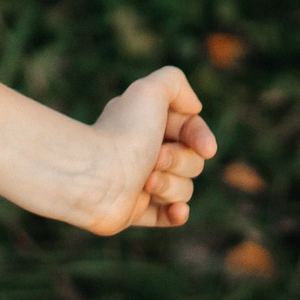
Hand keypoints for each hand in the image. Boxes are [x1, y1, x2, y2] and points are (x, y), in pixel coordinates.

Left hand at [79, 67, 216, 234]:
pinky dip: (175, 213)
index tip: (206, 148)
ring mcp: (139, 183)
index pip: (191, 131)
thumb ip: (174, 83)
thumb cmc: (123, 133)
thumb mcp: (149, 92)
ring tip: (145, 181)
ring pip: (184, 189)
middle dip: (180, 162)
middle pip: (192, 162)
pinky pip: (168, 215)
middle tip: (155, 159)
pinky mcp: (133, 210)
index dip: (201, 138)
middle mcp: (141, 152)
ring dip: (171, 185)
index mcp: (144, 124)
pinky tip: (175, 210)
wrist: (94, 176)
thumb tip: (193, 107)